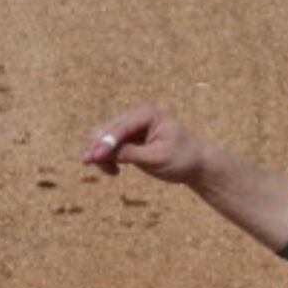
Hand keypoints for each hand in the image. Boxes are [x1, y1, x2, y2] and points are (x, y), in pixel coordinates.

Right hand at [82, 104, 208, 182]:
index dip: (104, 144)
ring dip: (100, 155)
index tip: (91, 159)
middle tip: (100, 170)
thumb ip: (129, 154)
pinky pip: (109, 146)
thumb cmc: (181, 159)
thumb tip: (101, 154)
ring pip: (103, 137)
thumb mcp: (156, 159)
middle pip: (105, 129)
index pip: (120, 128)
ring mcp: (131, 125)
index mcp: (147, 113)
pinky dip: (106, 158)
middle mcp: (137, 115)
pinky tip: (114, 172)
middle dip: (98, 149)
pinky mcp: (129, 137)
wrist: (195, 164)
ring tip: (112, 173)